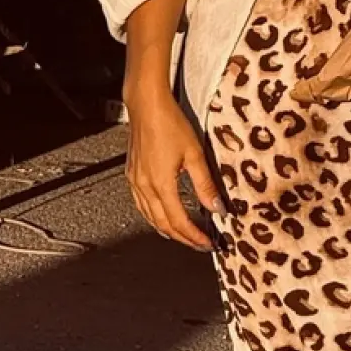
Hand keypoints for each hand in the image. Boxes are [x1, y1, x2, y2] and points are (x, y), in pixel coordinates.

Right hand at [124, 89, 225, 248]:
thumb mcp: (194, 154)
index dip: (194, 236)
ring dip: (166, 229)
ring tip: (183, 236)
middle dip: (182, 237)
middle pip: (163, 224)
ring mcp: (135, 181)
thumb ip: (205, 184)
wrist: (147, 105)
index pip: (179, 221)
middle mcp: (144, 187)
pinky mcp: (132, 174)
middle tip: (198, 244)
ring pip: (150, 217)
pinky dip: (153, 216)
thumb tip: (218, 209)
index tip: (207, 244)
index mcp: (161, 185)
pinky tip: (160, 216)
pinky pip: (141, 204)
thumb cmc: (170, 124)